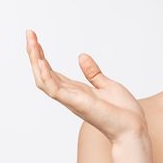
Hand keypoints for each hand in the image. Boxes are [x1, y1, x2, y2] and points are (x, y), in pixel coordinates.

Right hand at [26, 29, 147, 143]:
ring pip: (44, 80)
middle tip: (29, 34)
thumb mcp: (107, 85)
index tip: (35, 39)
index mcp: (77, 91)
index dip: (42, 57)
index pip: (52, 72)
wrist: (133, 128)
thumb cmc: (123, 111)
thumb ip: (93, 73)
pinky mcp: (78, 103)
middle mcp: (70, 95)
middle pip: (44, 74)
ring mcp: (72, 100)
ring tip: (31, 42)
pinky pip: (56, 90)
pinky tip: (42, 62)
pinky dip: (47, 76)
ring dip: (36, 61)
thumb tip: (81, 56)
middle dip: (34, 54)